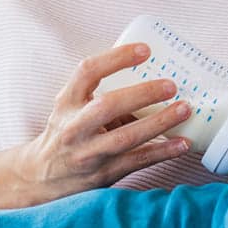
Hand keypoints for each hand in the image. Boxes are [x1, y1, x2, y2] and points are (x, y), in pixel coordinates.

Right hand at [10, 43, 191, 203]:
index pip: (87, 71)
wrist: (43, 177)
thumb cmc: (66, 134)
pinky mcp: (103, 174)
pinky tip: (183, 143)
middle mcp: (74, 127)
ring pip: (126, 137)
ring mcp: (88, 153)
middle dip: (142, 94)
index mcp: (67, 102)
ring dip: (159, 123)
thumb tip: (149, 78)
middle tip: (171, 85)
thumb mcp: (71, 108)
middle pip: (108, 106)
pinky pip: (137, 161)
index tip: (145, 50)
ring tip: (184, 109)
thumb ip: (99, 94)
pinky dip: (163, 151)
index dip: (116, 58)